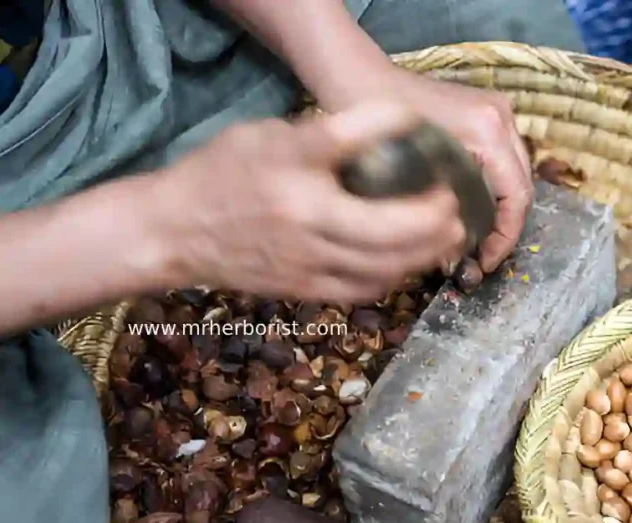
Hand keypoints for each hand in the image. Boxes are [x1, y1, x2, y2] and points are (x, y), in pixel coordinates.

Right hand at [148, 101, 464, 303]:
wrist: (176, 233)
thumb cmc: (223, 175)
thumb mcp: (267, 137)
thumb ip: (325, 134)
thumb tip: (389, 127)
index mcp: (290, 173)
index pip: (345, 141)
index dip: (389, 125)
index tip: (418, 124)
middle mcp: (303, 221)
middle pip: (386, 229)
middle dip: (434, 221)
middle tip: (455, 206)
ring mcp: (307, 263)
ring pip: (383, 268)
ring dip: (425, 254)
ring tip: (447, 235)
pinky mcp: (307, 290)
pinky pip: (364, 290)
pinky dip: (395, 276)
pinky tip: (409, 262)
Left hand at [367, 69, 533, 272]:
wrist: (360, 75)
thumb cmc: (374, 122)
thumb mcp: (403, 173)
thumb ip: (434, 214)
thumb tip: (450, 258)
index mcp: (487, 130)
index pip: (517, 196)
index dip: (504, 238)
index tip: (483, 264)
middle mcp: (502, 118)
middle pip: (522, 187)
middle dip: (505, 229)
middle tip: (479, 259)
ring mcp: (499, 113)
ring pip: (515, 176)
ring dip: (501, 211)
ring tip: (476, 240)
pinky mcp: (489, 115)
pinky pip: (503, 162)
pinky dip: (493, 190)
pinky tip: (470, 211)